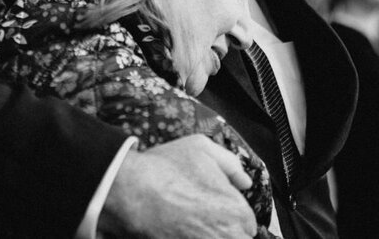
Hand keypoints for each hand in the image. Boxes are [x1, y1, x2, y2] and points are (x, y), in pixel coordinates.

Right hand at [99, 134, 257, 237]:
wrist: (129, 190)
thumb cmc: (165, 168)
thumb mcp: (201, 148)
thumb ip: (230, 164)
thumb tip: (245, 182)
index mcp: (236, 211)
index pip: (249, 225)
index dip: (233, 216)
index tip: (218, 210)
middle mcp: (226, 236)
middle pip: (237, 238)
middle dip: (224, 230)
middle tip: (202, 219)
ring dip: (208, 235)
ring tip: (192, 226)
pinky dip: (189, 238)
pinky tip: (179, 230)